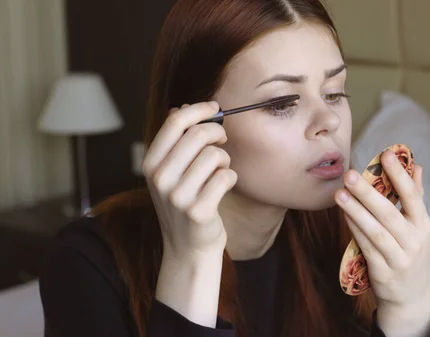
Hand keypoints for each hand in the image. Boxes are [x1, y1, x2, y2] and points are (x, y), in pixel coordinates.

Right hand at [142, 101, 237, 258]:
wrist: (187, 248)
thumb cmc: (184, 204)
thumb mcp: (170, 173)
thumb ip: (175, 142)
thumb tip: (183, 107)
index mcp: (150, 164)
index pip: (174, 122)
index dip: (199, 110)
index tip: (215, 108)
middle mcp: (160, 179)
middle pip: (198, 134)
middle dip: (217, 133)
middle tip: (222, 141)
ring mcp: (178, 196)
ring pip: (215, 155)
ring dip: (225, 160)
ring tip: (219, 172)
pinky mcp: (199, 211)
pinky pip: (227, 176)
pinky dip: (231, 178)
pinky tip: (223, 187)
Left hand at [335, 150, 429, 334]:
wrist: (411, 299)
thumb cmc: (411, 254)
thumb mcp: (419, 228)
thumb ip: (415, 197)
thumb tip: (416, 165)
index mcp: (423, 226)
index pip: (413, 197)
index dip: (400, 175)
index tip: (386, 154)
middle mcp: (414, 242)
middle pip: (390, 213)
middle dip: (368, 192)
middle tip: (349, 174)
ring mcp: (399, 259)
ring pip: (375, 232)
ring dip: (356, 211)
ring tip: (339, 194)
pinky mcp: (383, 273)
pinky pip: (366, 248)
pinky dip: (355, 230)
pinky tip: (344, 216)